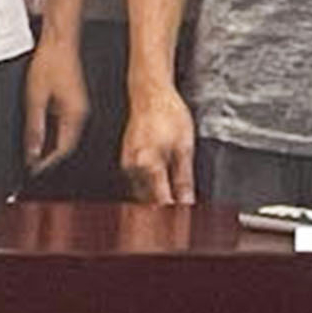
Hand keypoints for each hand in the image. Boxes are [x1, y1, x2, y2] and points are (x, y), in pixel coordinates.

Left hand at [20, 35, 87, 174]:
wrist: (59, 43)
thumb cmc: (50, 64)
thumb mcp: (35, 98)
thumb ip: (34, 127)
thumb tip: (32, 150)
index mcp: (75, 115)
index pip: (63, 149)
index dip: (47, 163)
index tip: (33, 171)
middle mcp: (80, 114)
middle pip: (65, 145)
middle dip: (48, 158)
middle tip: (31, 165)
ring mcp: (78, 108)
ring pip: (65, 136)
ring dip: (50, 146)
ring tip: (33, 153)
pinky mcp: (73, 102)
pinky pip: (64, 125)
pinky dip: (52, 134)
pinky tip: (41, 135)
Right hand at [117, 82, 197, 205]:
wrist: (150, 93)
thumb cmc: (169, 114)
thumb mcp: (185, 147)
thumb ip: (184, 178)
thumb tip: (186, 200)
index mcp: (149, 165)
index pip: (160, 201)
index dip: (173, 212)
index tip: (183, 219)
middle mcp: (133, 167)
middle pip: (148, 200)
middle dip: (162, 208)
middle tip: (177, 213)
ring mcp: (126, 162)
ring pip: (140, 192)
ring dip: (153, 198)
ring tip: (170, 198)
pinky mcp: (125, 158)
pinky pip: (135, 180)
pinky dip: (147, 186)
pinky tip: (158, 182)